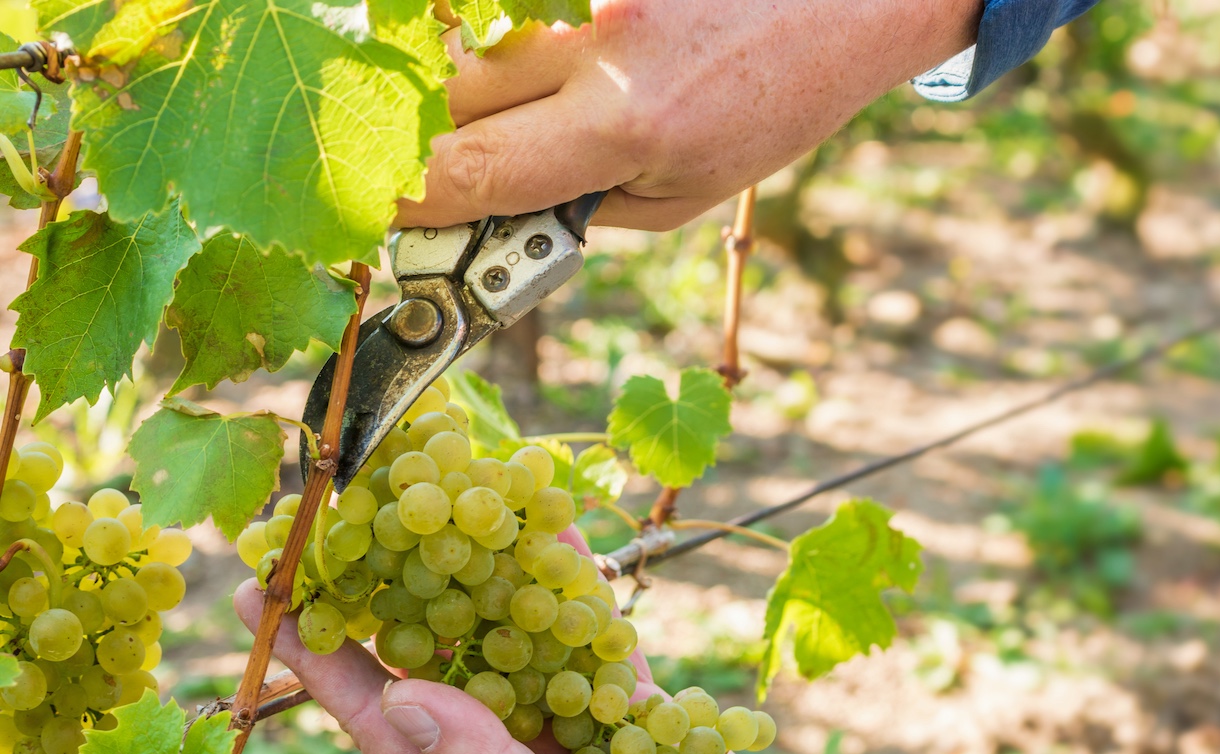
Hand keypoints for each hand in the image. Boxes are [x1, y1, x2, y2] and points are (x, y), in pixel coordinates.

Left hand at [231, 528, 812, 753]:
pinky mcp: (638, 712)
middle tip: (355, 511)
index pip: (377, 715)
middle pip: (442, 657)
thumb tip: (406, 695)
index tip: (258, 596)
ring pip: (520, 634)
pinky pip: (602, 637)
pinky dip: (583, 588)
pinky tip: (561, 534)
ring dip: (490, 569)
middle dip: (399, 586)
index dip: (316, 656)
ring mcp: (575, 728)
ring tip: (452, 495)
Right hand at [396, 0, 980, 231]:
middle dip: (451, 144)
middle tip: (482, 165)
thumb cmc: (775, 101)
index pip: (470, 172)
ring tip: (555, 103)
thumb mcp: (688, 192)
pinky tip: (573, 59)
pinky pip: (511, 3)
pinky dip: (518, 39)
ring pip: (471, 43)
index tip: (394, 217)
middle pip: (448, 99)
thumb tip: (496, 212)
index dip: (413, 205)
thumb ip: (582, 204)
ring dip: (484, 87)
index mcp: (623, 124)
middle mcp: (594, 41)